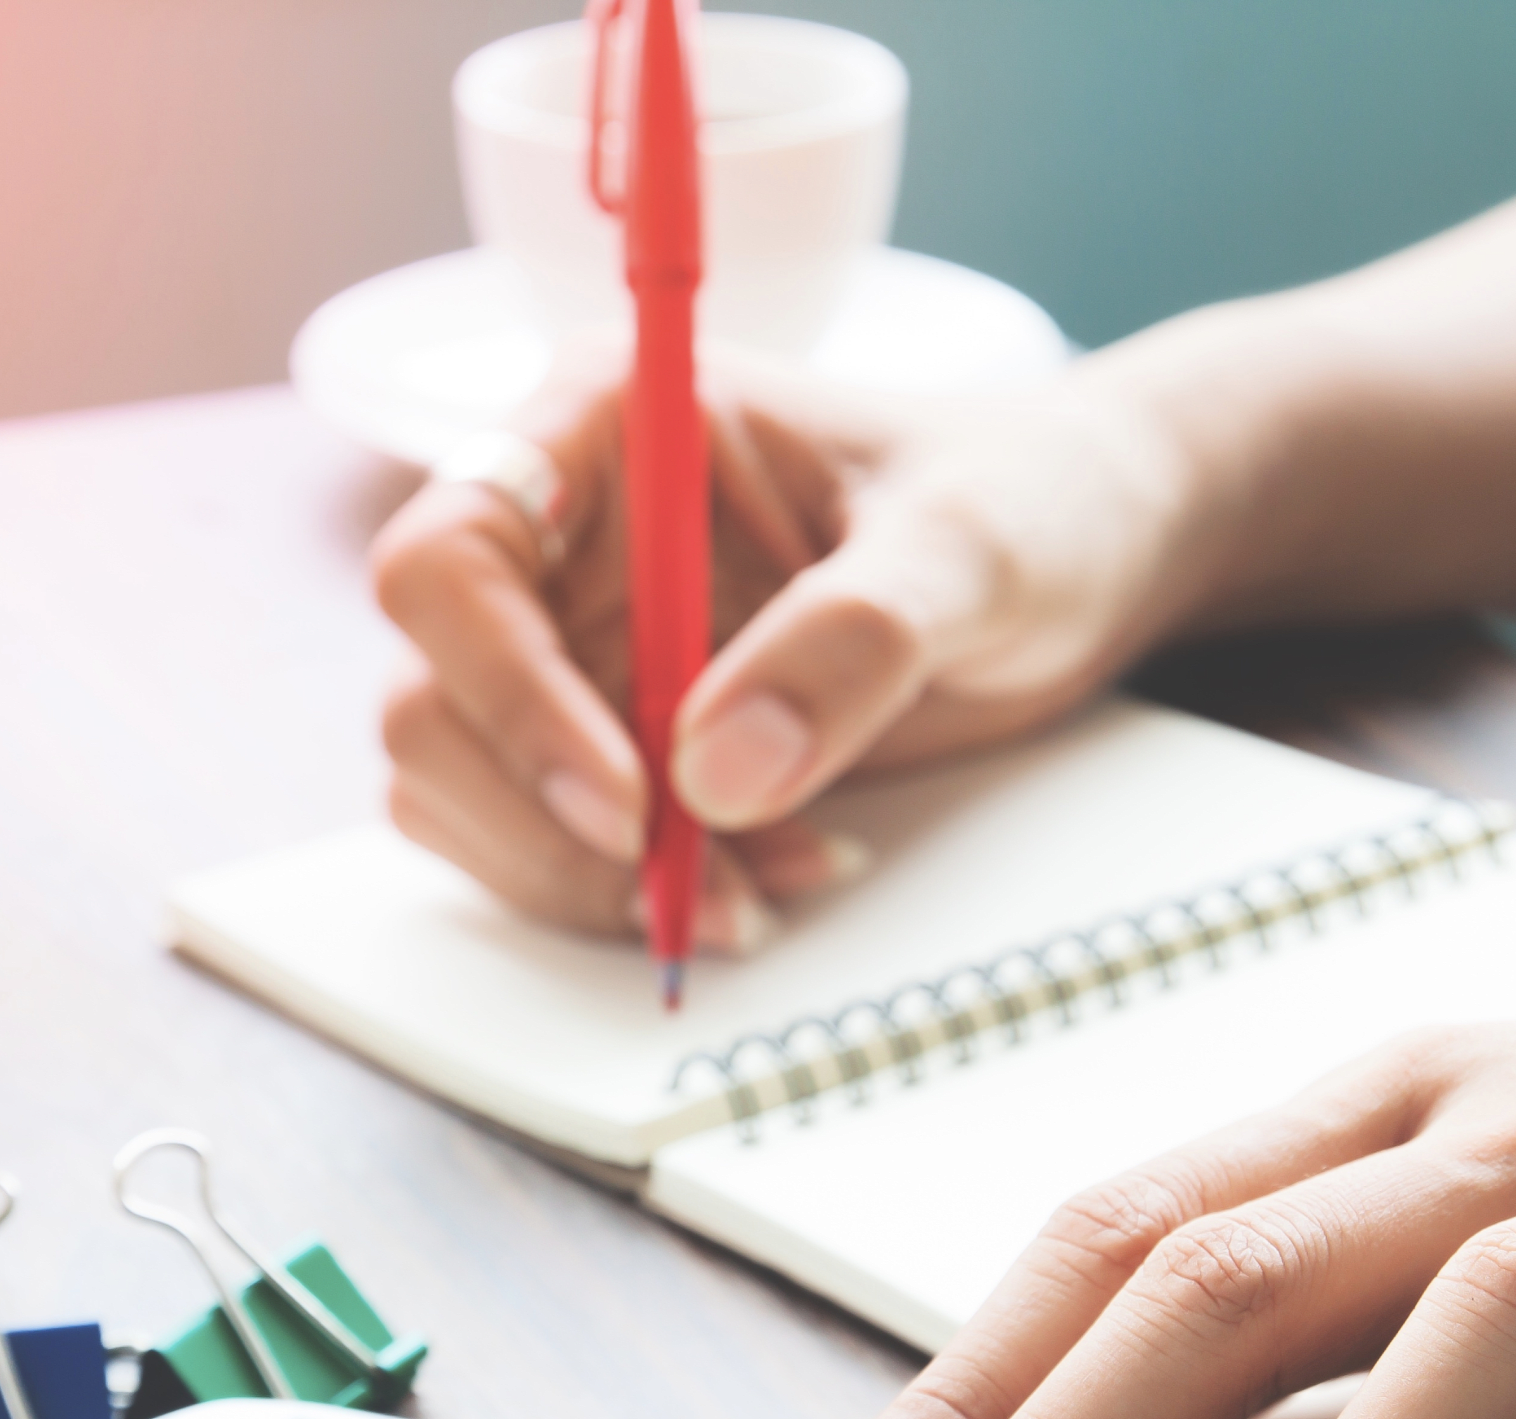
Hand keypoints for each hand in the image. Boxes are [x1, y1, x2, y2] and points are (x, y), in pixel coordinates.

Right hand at [369, 348, 1200, 949]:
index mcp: (605, 426)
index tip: (630, 805)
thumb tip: (716, 779)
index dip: (506, 695)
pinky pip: (536, 847)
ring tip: (756, 890)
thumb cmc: (1030, 498)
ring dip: (583, 878)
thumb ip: (854, 639)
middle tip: (690, 887)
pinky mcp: (600, 743)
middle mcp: (556, 537)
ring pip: (458, 791)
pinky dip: (624, 895)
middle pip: (430, 700)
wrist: (1085, 556)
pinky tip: (762, 881)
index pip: (449, 560)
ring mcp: (565, 648)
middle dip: (545, 825)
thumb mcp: (972, 548)